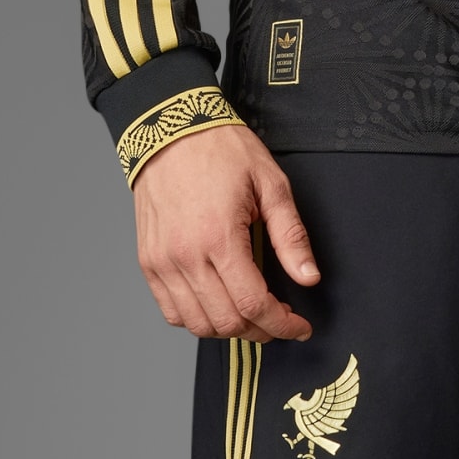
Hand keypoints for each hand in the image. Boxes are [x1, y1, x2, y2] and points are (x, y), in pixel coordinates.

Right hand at [132, 123, 320, 341]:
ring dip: (230, 329)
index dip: (281, 324)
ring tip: (251, 315)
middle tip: (280, 319)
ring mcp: (162, 262)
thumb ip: (290, 236)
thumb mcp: (270, 184)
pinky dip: (197, 320)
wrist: (171, 128)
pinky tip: (218, 305)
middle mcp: (185, 257)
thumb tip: (309, 277)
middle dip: (261, 330)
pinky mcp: (149, 262)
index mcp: (219, 237)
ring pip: (197, 324)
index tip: (298, 327)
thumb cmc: (221, 150)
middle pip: (226, 321)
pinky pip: (171, 311)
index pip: (252, 304)